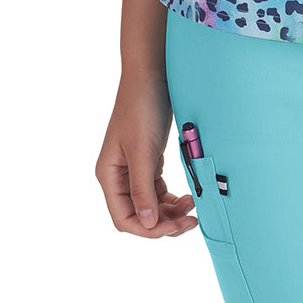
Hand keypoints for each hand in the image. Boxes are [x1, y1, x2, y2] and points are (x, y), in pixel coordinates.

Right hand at [95, 70, 198, 237]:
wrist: (152, 72)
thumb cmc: (142, 107)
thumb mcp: (143, 150)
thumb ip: (143, 189)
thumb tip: (148, 224)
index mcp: (109, 174)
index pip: (124, 218)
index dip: (148, 229)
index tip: (174, 227)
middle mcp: (118, 174)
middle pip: (139, 214)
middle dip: (164, 222)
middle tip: (191, 222)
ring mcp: (134, 166)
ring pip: (151, 203)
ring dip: (170, 211)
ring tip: (193, 209)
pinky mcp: (149, 157)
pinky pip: (158, 188)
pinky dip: (172, 197)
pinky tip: (188, 196)